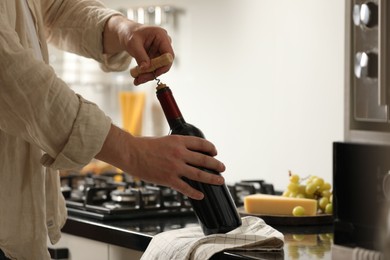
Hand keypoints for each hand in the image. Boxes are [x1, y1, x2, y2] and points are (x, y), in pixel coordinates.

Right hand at [95, 125, 225, 199]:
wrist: (131, 153)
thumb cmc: (144, 145)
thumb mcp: (164, 140)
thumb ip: (176, 145)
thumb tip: (186, 152)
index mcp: (179, 141)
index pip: (201, 144)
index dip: (211, 148)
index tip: (214, 152)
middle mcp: (180, 153)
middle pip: (204, 159)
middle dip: (216, 164)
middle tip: (222, 168)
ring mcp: (175, 167)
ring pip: (199, 174)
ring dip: (212, 178)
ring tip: (220, 180)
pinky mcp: (169, 179)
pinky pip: (186, 188)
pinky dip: (195, 192)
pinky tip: (201, 195)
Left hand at [103, 15, 173, 84]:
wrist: (126, 33)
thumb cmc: (129, 33)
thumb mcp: (132, 43)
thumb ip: (140, 55)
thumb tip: (146, 68)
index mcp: (161, 36)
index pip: (169, 54)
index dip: (164, 65)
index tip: (155, 74)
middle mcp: (163, 44)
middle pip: (163, 63)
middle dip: (153, 73)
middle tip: (141, 79)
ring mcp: (160, 52)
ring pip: (158, 68)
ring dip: (148, 75)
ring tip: (136, 80)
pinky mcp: (155, 58)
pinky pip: (153, 68)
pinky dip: (145, 74)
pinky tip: (137, 79)